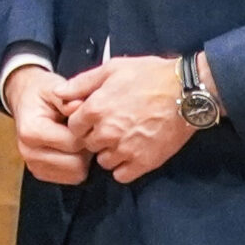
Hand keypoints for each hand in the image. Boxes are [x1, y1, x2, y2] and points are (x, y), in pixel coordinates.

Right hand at [6, 64, 92, 184]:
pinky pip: (71, 178)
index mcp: (31, 131)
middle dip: (86, 149)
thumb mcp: (53, 87)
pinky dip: (77, 165)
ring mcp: (32, 165)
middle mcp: (28, 152)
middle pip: (76, 164)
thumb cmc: (42, 94)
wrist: (24, 99)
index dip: (87, 133)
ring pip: (76, 174)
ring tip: (77, 139)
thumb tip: (79, 106)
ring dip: (83, 158)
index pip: (73, 143)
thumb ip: (67, 98)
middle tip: (85, 132)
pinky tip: (72, 149)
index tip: (86, 121)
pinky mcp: (39, 172)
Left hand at [68, 53, 196, 183]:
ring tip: (124, 139)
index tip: (95, 118)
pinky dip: (124, 167)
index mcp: (95, 109)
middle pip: (88, 144)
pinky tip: (132, 153)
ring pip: (103, 161)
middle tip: (112, 127)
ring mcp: (125, 149)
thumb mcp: (112, 69)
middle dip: (96, 137)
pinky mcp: (144, 162)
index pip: (73, 127)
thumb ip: (81, 83)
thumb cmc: (149, 75)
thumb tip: (58, 94)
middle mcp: (106, 132)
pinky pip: (121, 175)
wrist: (186, 92)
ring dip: (109, 153)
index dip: (83, 123)